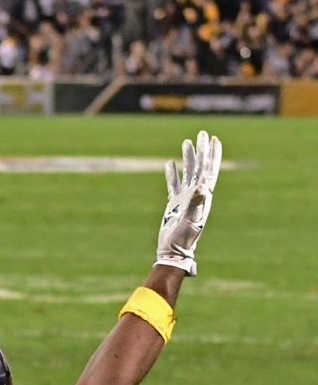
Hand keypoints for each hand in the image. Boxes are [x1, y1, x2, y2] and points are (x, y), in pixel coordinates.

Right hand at [155, 129, 221, 275]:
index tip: (214, 139)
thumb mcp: (191, 219)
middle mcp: (196, 194)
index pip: (210, 170)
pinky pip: (174, 184)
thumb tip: (201, 185)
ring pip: (188, 173)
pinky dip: (172, 173)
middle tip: (202, 134)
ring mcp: (185, 198)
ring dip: (188, 158)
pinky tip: (170, 164)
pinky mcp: (174, 203)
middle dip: (202, 150)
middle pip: (200, 167)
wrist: (173, 250)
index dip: (213, 155)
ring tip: (187, 142)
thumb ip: (195, 202)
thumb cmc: (184, 237)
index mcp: (204, 196)